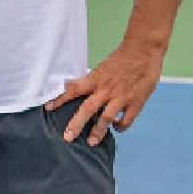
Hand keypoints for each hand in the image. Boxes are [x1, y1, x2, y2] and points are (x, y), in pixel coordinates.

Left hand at [44, 43, 162, 145]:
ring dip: (98, 131)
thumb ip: (93, 81)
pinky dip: (120, 127)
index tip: (49, 108)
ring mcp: (121, 97)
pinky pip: (126, 120)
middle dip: (76, 124)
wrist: (143, 51)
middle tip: (68, 137)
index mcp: (96, 79)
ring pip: (106, 118)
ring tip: (92, 142)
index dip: (61, 99)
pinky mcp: (135, 103)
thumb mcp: (102, 68)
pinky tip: (117, 129)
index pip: (74, 89)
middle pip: (88, 109)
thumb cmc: (121, 58)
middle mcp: (106, 90)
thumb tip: (78, 90)